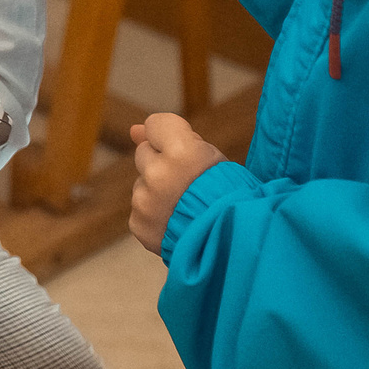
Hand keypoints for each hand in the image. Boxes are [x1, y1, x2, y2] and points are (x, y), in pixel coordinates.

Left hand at [128, 113, 225, 254]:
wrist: (235, 244)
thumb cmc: (229, 195)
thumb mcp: (210, 157)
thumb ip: (170, 137)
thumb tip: (133, 130)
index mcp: (182, 153)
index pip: (155, 124)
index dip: (170, 136)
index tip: (184, 149)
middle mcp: (158, 175)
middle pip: (144, 153)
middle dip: (162, 163)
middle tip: (190, 182)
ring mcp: (145, 202)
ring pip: (142, 184)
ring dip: (158, 191)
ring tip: (186, 206)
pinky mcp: (139, 224)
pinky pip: (140, 210)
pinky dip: (154, 215)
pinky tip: (177, 222)